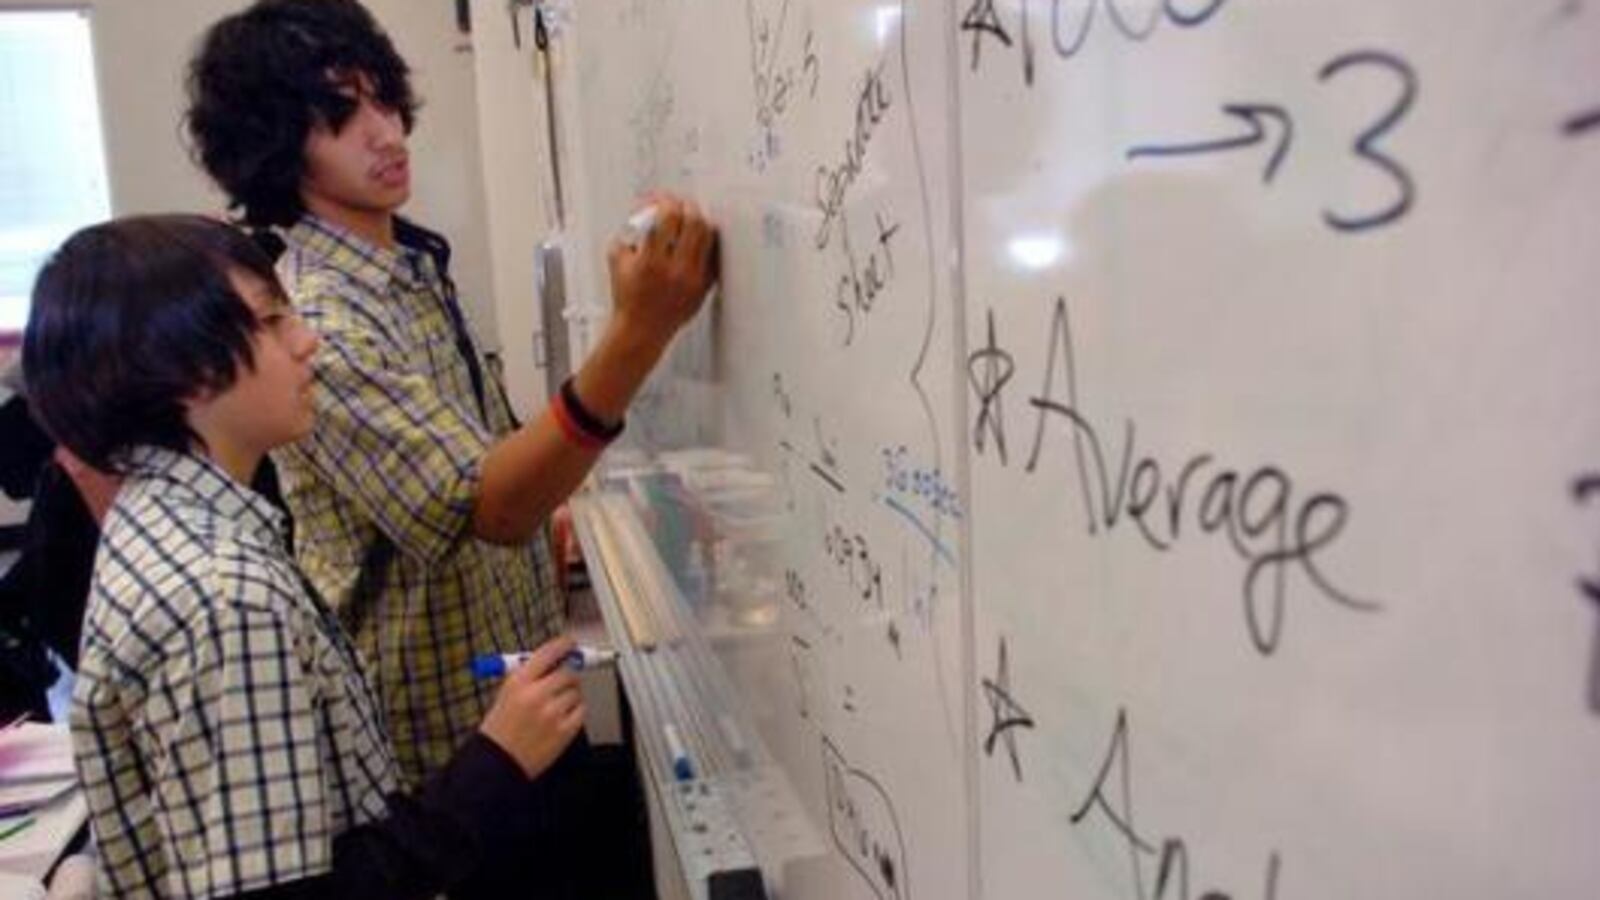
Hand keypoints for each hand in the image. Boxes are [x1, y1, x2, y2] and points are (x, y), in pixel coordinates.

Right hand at [477, 636, 585, 778]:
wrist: (498, 761)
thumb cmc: (500, 729)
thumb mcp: (506, 693)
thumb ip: (530, 675)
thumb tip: (555, 659)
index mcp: (519, 682)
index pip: (548, 653)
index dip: (563, 645)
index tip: (570, 644)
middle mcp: (536, 695)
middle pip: (567, 672)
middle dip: (567, 676)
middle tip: (563, 682)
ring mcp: (552, 714)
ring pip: (576, 692)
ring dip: (570, 695)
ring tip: (554, 707)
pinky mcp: (563, 731)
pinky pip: (581, 710)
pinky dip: (575, 711)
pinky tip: (560, 718)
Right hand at [606, 192, 718, 347]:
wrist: (641, 329)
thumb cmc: (628, 298)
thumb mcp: (617, 260)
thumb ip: (628, 231)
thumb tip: (645, 211)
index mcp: (651, 261)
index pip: (667, 216)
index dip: (664, 200)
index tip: (661, 199)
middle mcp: (676, 270)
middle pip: (694, 221)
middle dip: (685, 206)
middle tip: (678, 205)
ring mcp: (694, 279)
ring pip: (708, 236)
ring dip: (698, 221)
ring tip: (687, 220)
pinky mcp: (704, 287)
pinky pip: (713, 255)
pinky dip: (706, 242)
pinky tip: (696, 240)